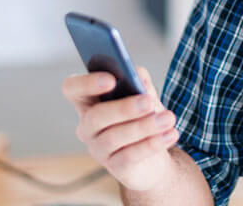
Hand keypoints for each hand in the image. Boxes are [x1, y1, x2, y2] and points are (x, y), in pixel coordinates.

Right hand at [62, 66, 179, 190]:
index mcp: (89, 101)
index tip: (111, 79)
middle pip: (95, 116)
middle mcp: (88, 126)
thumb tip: (139, 76)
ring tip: (168, 118)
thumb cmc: (143, 117)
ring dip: (144, 126)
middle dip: (123, 108)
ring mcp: (98, 149)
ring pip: (115, 137)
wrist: (154, 157)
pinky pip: (129, 156)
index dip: (87, 83)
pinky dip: (151, 144)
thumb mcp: (144, 95)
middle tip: (148, 102)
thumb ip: (139, 81)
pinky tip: (170, 134)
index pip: (72, 89)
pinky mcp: (115, 167)